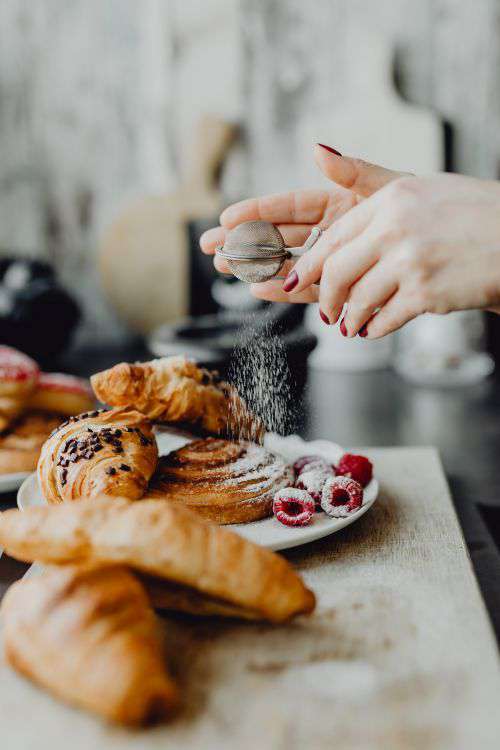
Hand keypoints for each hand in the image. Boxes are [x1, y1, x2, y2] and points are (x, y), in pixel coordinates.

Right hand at [200, 144, 404, 305]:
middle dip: (242, 241)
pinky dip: (283, 291)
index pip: (287, 207)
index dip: (257, 212)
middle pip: (276, 236)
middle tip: (209, 246)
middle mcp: (327, 232)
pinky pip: (306, 290)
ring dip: (253, 266)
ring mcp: (331, 261)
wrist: (439, 251)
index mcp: (334, 203)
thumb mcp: (387, 188)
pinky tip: (258, 289)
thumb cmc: (417, 213)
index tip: (227, 216)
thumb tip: (317, 149)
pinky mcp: (338, 287)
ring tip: (223, 266)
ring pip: (284, 263)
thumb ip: (352, 171)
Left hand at [285, 170, 499, 337]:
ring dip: (349, 317)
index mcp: (391, 198)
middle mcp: (395, 227)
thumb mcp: (419, 186)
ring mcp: (409, 262)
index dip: (310, 264)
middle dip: (323, 298)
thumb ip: (367, 179)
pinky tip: (371, 329)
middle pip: (336, 271)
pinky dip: (372, 328)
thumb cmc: (472, 213)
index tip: (295, 280)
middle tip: (324, 312)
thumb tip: (318, 153)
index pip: (334, 236)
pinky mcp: (425, 294)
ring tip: (350, 324)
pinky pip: (383, 319)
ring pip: (357, 300)